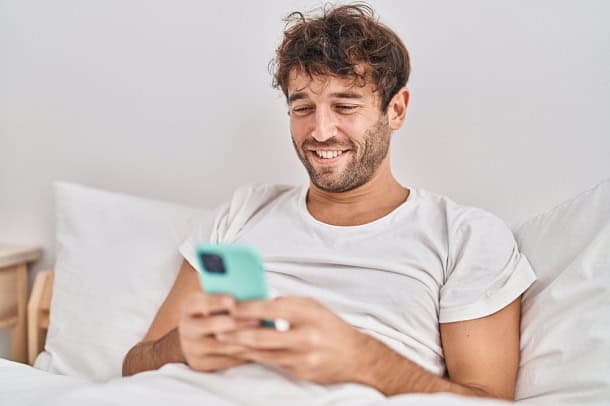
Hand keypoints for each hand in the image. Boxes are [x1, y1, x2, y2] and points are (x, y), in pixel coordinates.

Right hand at [177, 291, 258, 371]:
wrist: (197, 336)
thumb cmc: (216, 311)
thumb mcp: (216, 300)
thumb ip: (229, 295)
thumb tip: (252, 289)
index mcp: (190, 306)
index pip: (200, 302)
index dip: (216, 301)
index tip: (233, 300)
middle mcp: (186, 327)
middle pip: (212, 325)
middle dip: (237, 322)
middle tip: (258, 319)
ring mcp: (191, 347)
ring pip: (222, 345)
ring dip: (245, 340)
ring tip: (264, 335)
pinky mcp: (200, 363)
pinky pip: (226, 360)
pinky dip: (243, 354)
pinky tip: (259, 348)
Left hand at [215, 296, 372, 384]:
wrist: (356, 357)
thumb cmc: (331, 326)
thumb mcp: (313, 306)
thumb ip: (287, 303)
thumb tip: (259, 302)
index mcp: (309, 314)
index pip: (272, 309)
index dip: (248, 308)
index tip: (231, 305)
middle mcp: (305, 337)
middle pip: (262, 336)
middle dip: (237, 333)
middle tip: (219, 328)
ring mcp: (302, 358)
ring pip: (263, 353)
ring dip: (242, 347)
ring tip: (225, 341)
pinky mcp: (299, 373)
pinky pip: (273, 363)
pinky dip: (258, 357)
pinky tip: (244, 352)